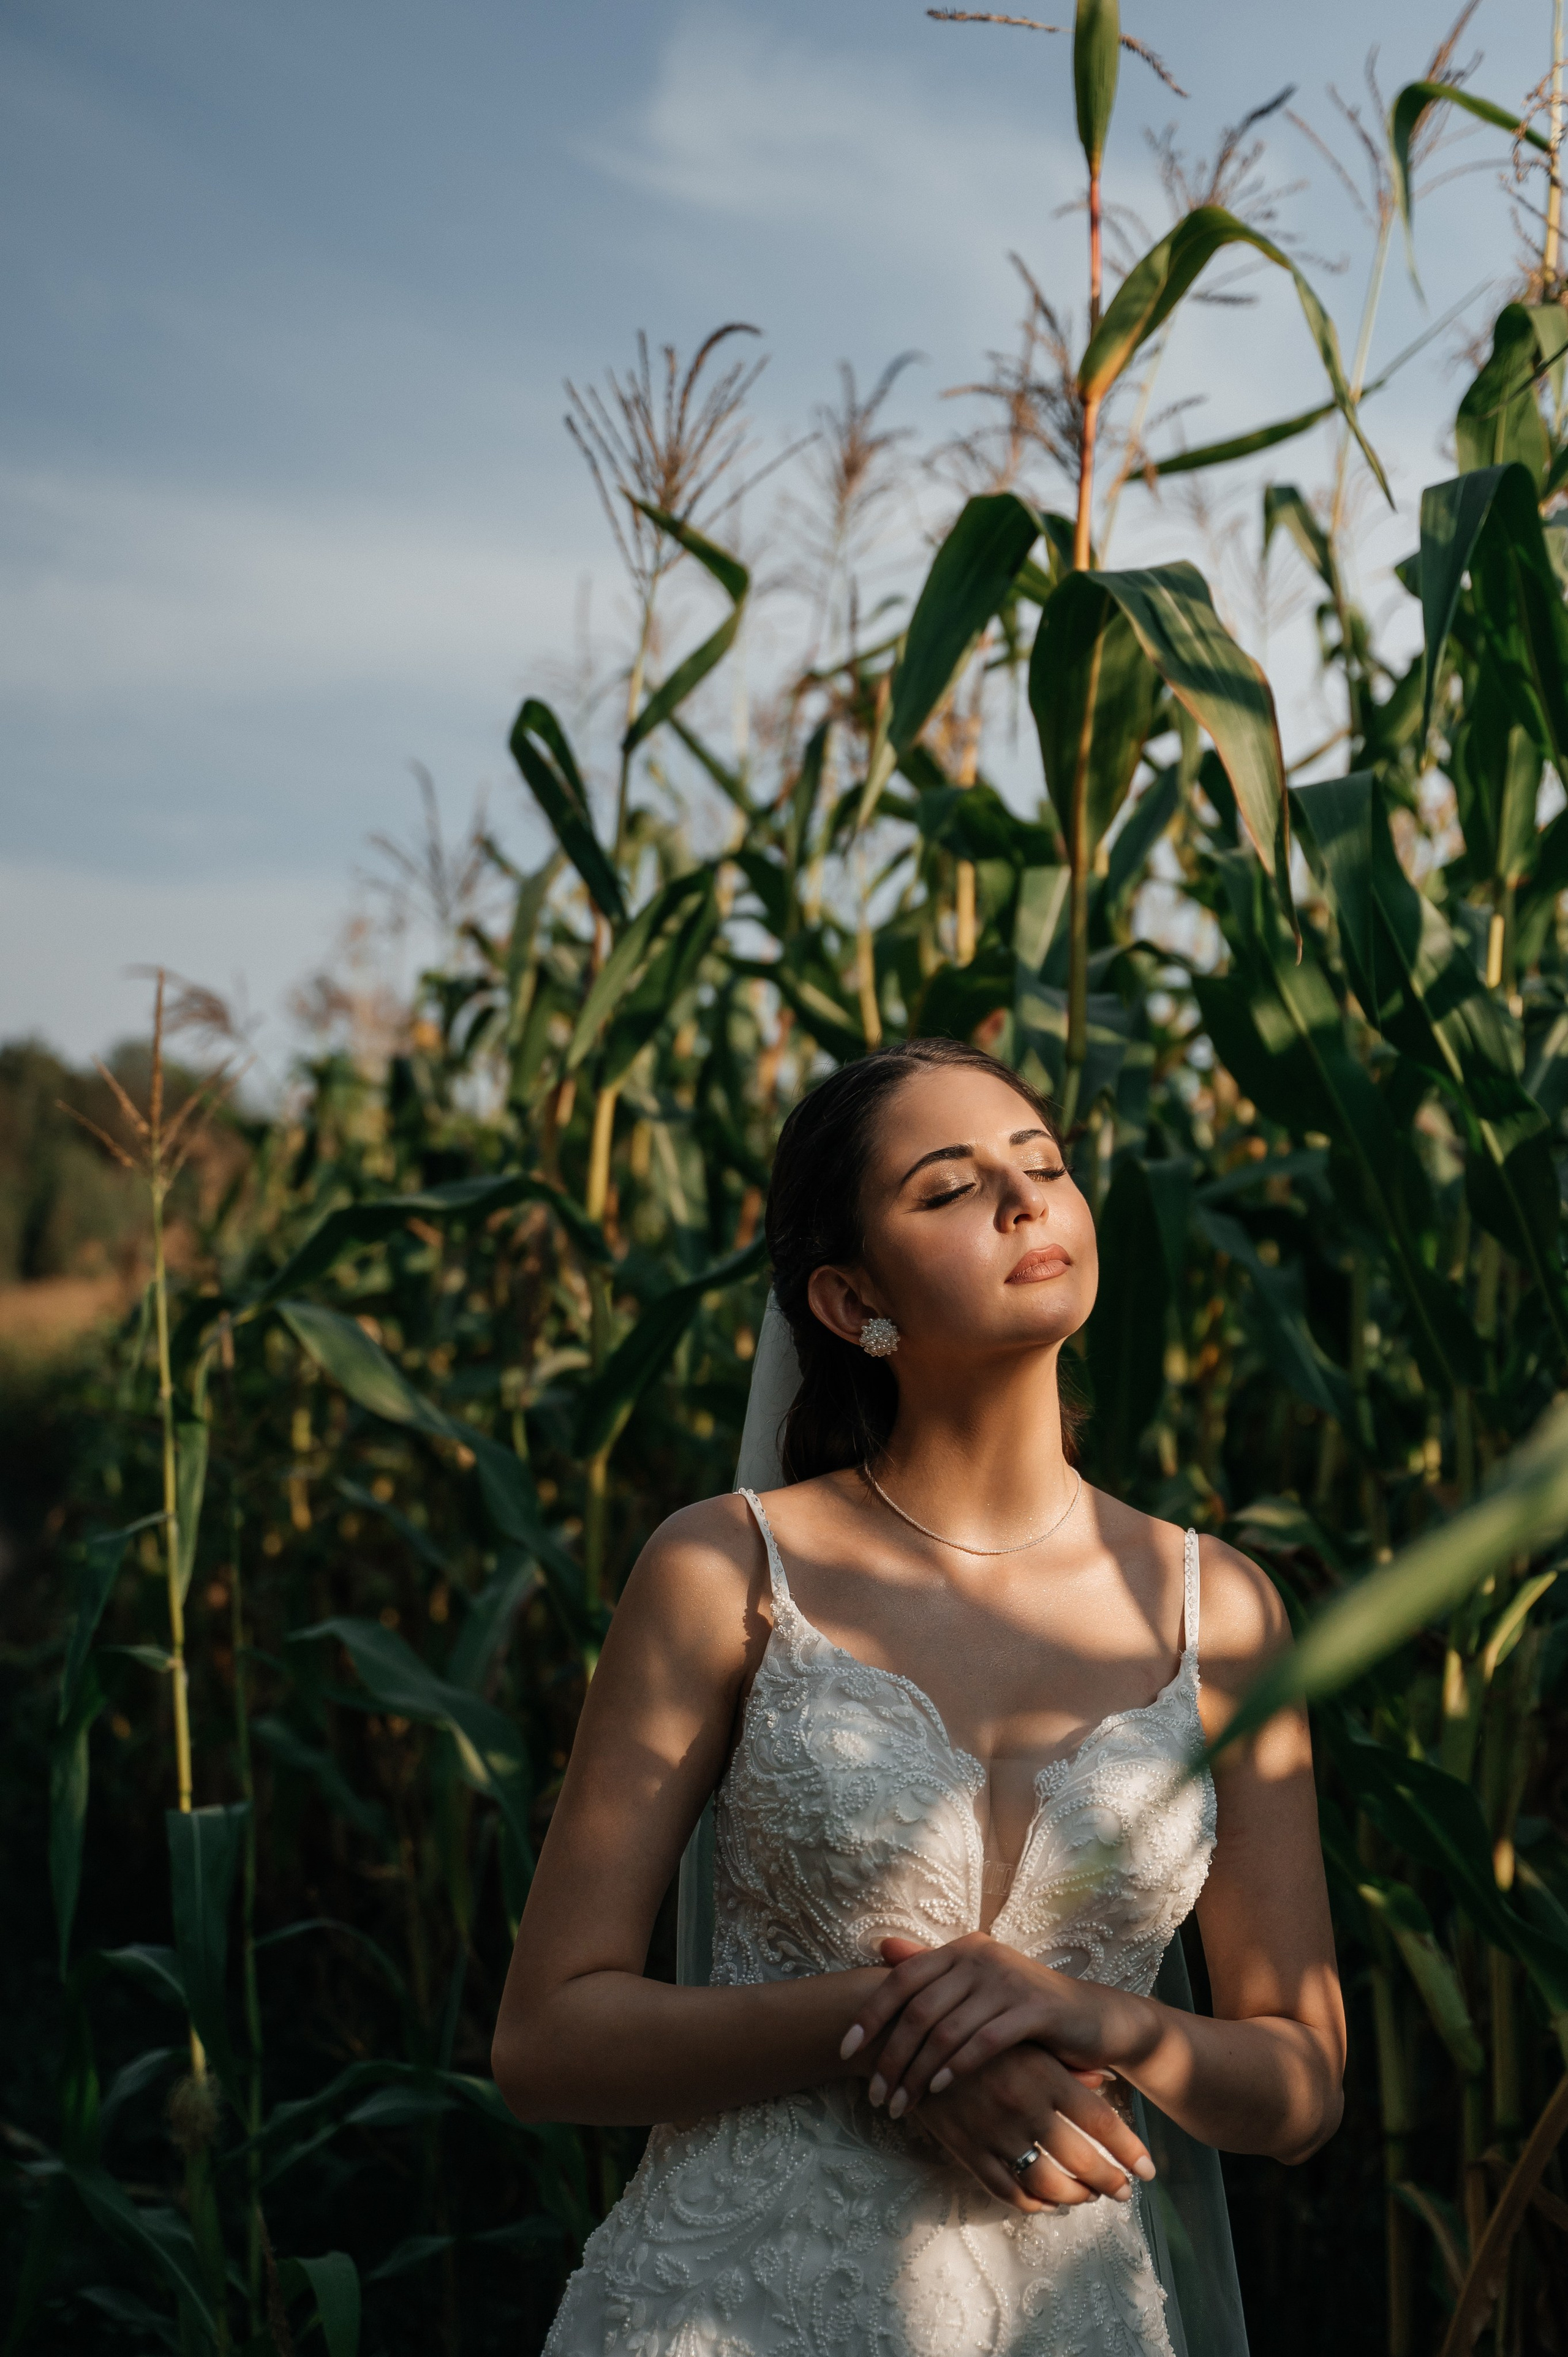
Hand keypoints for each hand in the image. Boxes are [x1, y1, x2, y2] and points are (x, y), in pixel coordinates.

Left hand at [842, 1933, 1149, 2117]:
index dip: (870, 2015)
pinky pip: (983, 2041)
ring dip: (916, 2073)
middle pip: (918, 2010)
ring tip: (900, 2106)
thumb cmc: (1025, 2008)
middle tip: (876, 2096)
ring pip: (945, 2030)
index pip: (902, 1979)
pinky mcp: (1035, 2009)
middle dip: (891, 2057)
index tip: (845, 2051)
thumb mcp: (978, 1986)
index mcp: (963, 1949)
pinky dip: (955, 2068)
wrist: (1093, 2018)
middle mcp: (981, 1956)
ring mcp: (1008, 1981)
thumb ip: (933, 1969)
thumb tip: (882, 1947)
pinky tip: (937, 2091)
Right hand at [913, 2041, 1153, 2213]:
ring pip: (1045, 2183)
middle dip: (1109, 2181)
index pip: (1100, 2121)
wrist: (908, 2033)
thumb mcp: (1023, 2037)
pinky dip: (1030, 2203)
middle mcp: (1024, 2106)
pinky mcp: (966, 2149)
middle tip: (1125, 2193)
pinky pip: (1005, 2190)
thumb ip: (1064, 2063)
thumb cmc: (973, 2028)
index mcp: (1043, 2073)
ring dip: (1072, 2196)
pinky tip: (1044, 2203)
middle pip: (1080, 2160)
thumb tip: (1102, 2084)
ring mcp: (994, 2131)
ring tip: (1087, 2197)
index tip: (1149, 2171)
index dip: (1128, 2150)